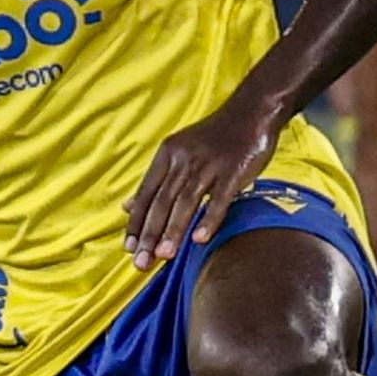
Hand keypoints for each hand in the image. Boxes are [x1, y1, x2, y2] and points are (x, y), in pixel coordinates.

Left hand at [124, 93, 278, 270]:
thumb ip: (155, 180)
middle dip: (149, 234)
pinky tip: (199, 240)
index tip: (128, 248)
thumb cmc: (213, 138)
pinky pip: (219, 200)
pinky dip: (208, 220)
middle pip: (162, 201)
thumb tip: (126, 207)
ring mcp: (209, 165)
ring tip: (163, 256)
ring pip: (186, 202)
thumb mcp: (178, 151)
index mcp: (167, 154)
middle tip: (140, 263)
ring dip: (173, 231)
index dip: (136, 222)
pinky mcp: (233, 171)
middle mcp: (184, 159)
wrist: (250, 112)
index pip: (146, 193)